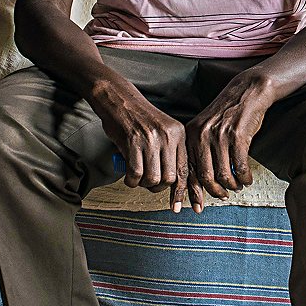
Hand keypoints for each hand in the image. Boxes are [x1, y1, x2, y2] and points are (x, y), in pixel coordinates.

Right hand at [90, 87, 188, 212]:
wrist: (119, 100)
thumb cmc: (139, 119)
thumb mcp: (163, 131)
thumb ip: (170, 152)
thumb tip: (173, 183)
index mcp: (179, 134)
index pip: (186, 169)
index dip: (181, 191)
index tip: (176, 206)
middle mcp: (169, 137)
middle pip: (170, 178)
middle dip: (158, 187)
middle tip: (148, 183)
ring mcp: (151, 139)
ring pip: (153, 178)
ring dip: (143, 184)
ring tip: (137, 178)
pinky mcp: (133, 142)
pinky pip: (135, 174)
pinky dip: (131, 181)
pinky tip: (127, 176)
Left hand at [184, 71, 274, 212]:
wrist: (247, 92)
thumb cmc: (227, 115)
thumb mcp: (206, 128)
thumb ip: (199, 151)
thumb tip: (197, 183)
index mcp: (190, 135)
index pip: (185, 170)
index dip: (186, 193)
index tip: (187, 208)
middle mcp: (202, 136)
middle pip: (205, 176)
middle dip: (214, 192)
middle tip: (222, 196)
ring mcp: (220, 136)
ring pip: (224, 174)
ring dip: (232, 186)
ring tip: (237, 187)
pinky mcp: (238, 136)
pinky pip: (240, 167)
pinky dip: (244, 178)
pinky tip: (247, 180)